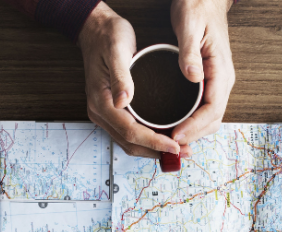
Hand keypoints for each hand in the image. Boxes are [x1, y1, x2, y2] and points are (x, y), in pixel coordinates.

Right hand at [78, 2, 180, 158]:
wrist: (95, 29)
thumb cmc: (107, 37)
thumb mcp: (117, 51)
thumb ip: (121, 77)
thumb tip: (124, 101)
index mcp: (101, 102)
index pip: (130, 131)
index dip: (154, 142)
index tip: (176, 145)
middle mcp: (101, 112)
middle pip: (130, 143)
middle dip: (157, 151)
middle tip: (185, 152)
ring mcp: (105, 113)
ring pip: (130, 142)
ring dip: (154, 149)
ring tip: (179, 149)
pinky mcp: (112, 111)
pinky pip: (129, 133)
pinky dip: (147, 140)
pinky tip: (164, 137)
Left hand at [168, 0, 234, 144]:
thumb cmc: (198, 6)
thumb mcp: (190, 25)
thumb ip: (190, 52)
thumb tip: (193, 77)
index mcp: (221, 70)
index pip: (213, 109)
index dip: (195, 126)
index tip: (176, 135)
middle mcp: (223, 80)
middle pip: (212, 120)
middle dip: (193, 135)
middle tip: (168, 144)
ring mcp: (217, 81)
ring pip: (208, 117)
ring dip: (192, 132)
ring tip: (170, 140)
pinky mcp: (208, 80)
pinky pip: (203, 108)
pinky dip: (191, 121)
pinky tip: (174, 124)